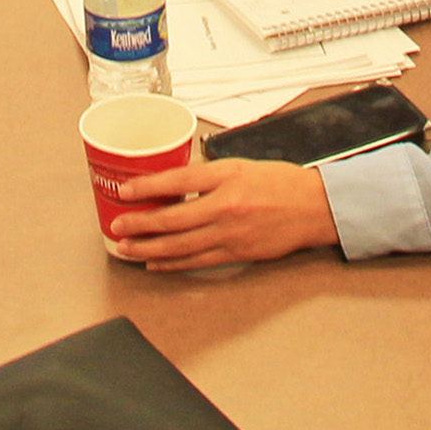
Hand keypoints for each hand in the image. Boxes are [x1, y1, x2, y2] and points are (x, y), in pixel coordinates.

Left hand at [107, 154, 336, 271]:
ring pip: (180, 245)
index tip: (125, 190)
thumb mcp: (241, 165)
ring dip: (149, 249)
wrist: (313, 208)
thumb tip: (174, 182)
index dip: (147, 187)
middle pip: (173, 218)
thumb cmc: (280, 183)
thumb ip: (209, 174)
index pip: (178, 180)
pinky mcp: (236, 253)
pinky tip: (156, 264)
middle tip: (117, 226)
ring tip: (127, 248)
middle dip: (140, 224)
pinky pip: (198, 261)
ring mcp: (230, 233)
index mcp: (226, 177)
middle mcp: (225, 206)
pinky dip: (173, 264)